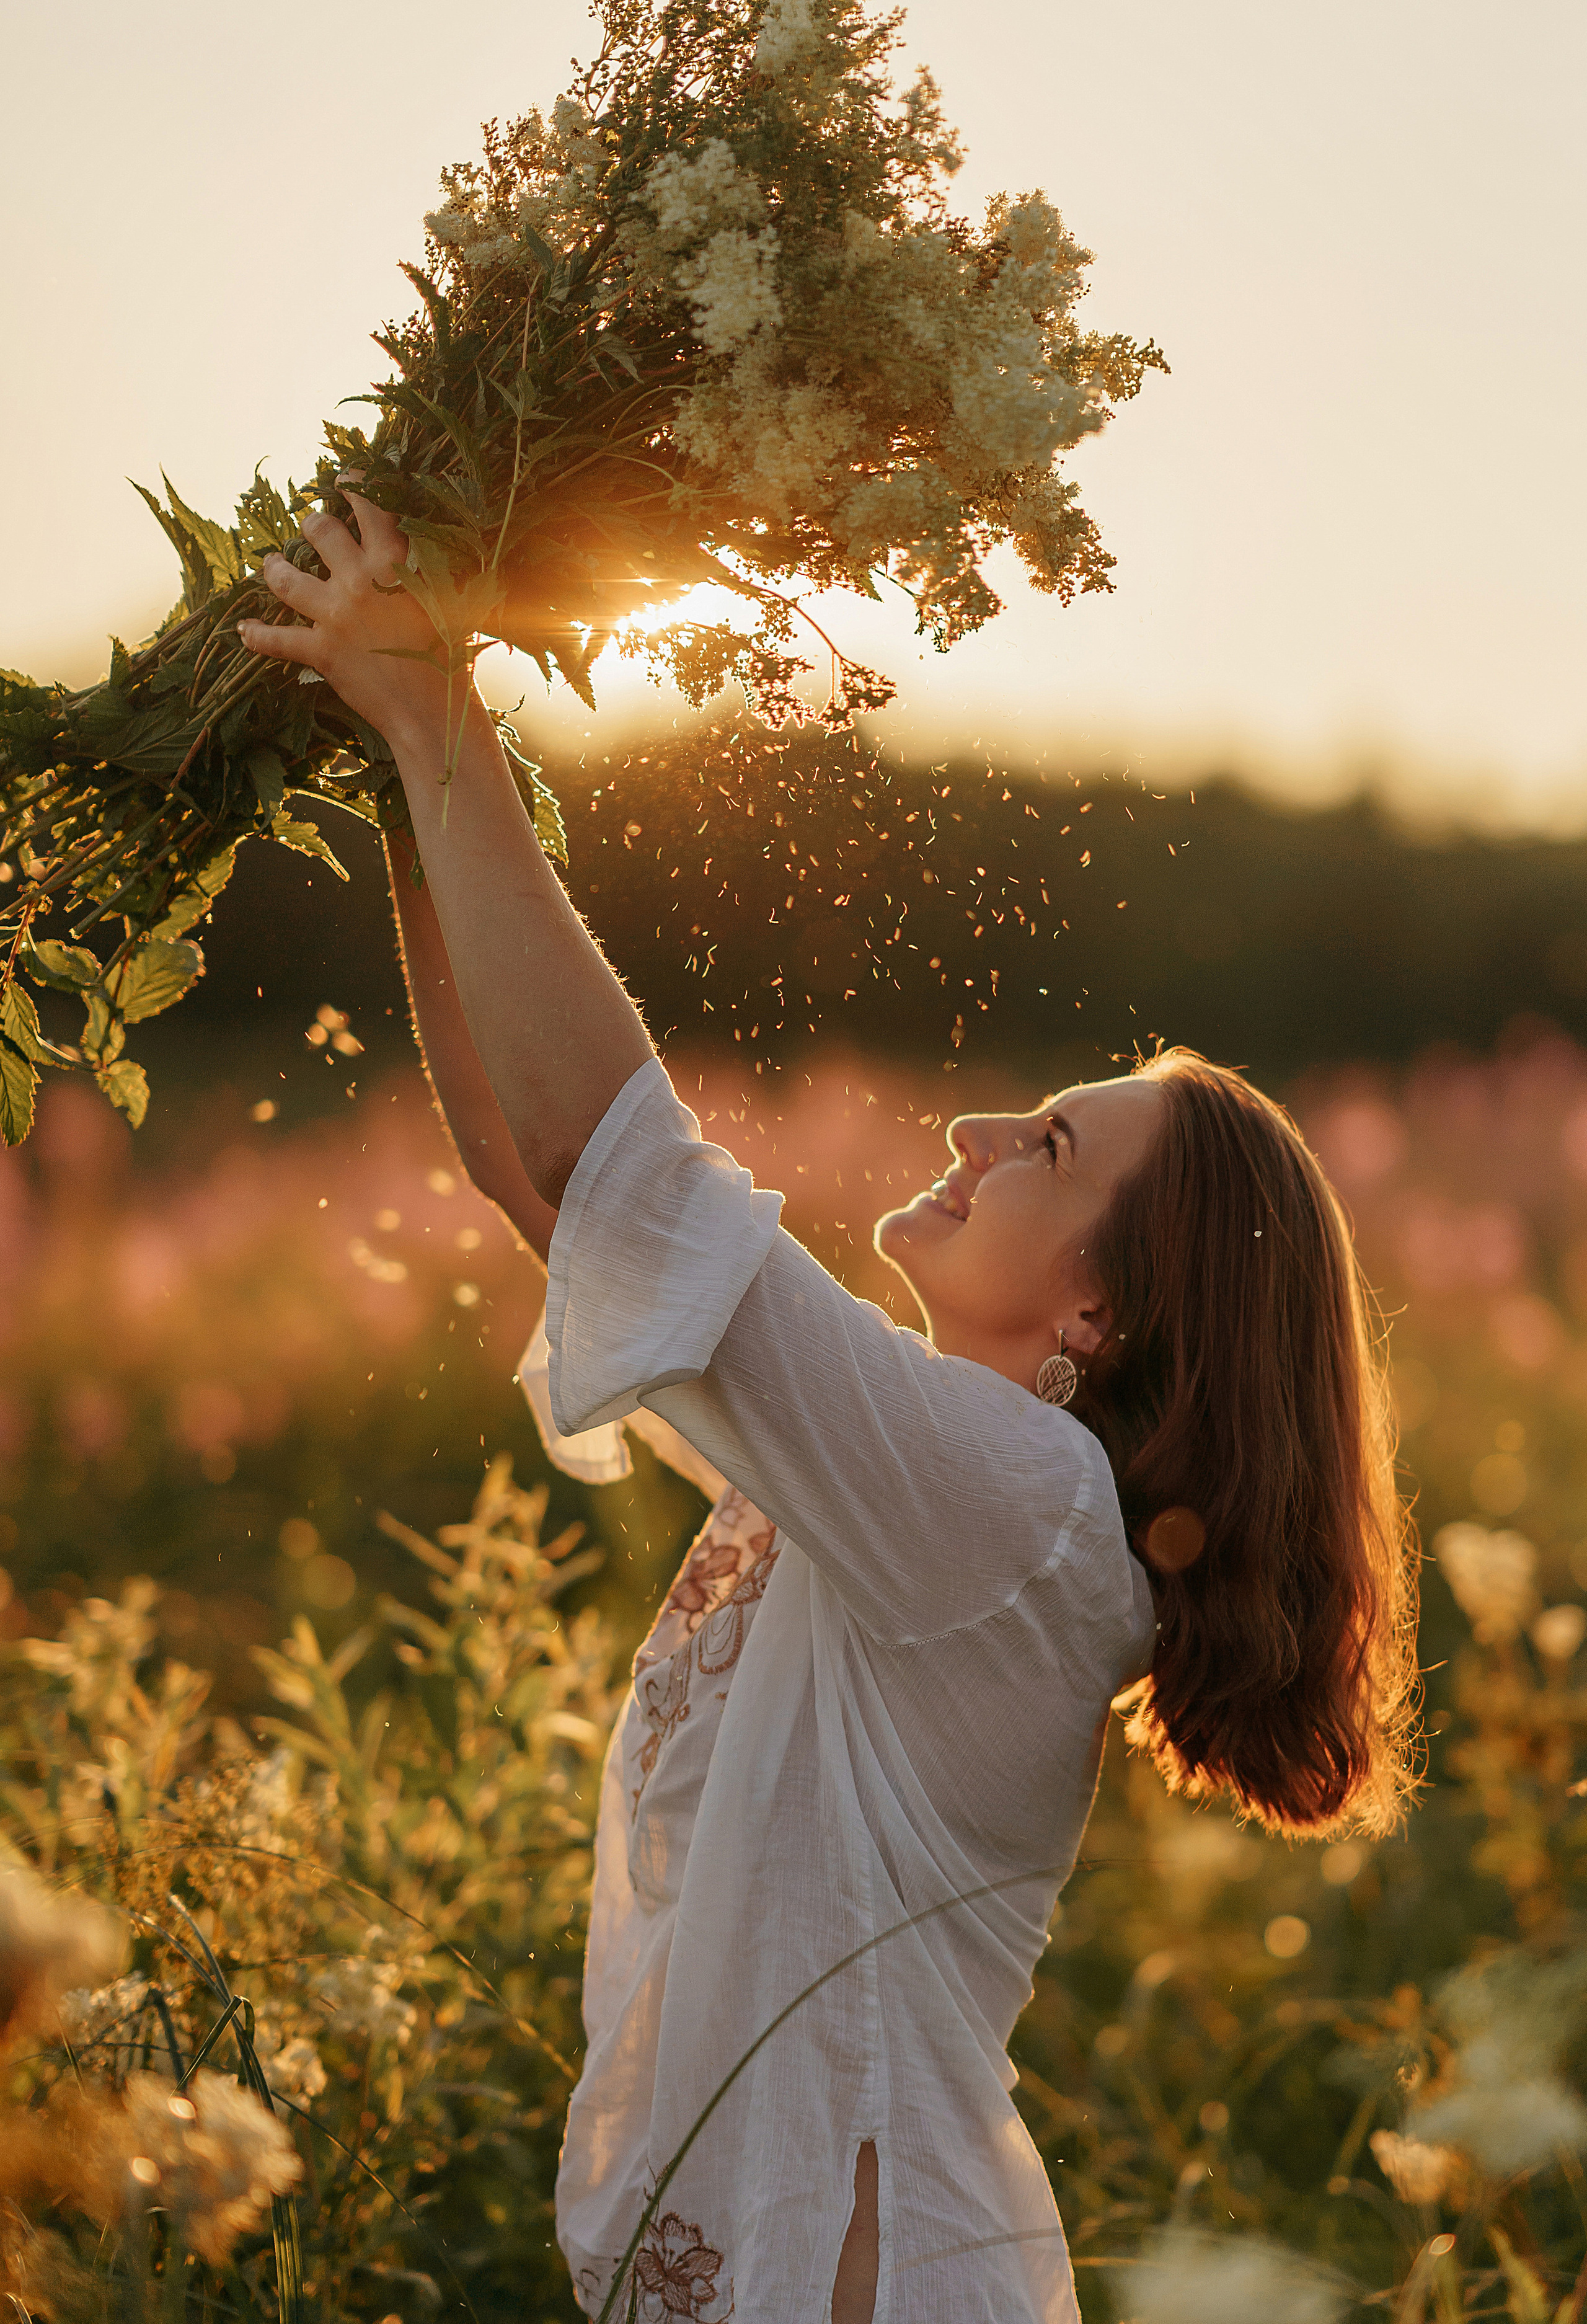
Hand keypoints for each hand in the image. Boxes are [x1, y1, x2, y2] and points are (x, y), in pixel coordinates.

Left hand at [238, 495, 448, 743]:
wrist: (434, 711)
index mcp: (395, 561)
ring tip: (270, 563)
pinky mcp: (320, 651)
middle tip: (313, 527)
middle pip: (320, 530)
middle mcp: (359, 579)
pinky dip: (258, 635)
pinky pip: (276, 639)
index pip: (368, 504)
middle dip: (314, 524)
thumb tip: (434, 543)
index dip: (353, 483)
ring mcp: (335, 615)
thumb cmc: (452, 657)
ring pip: (286, 578)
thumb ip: (436, 569)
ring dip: (275, 567)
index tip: (344, 478)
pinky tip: (244, 630)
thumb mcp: (452, 601)